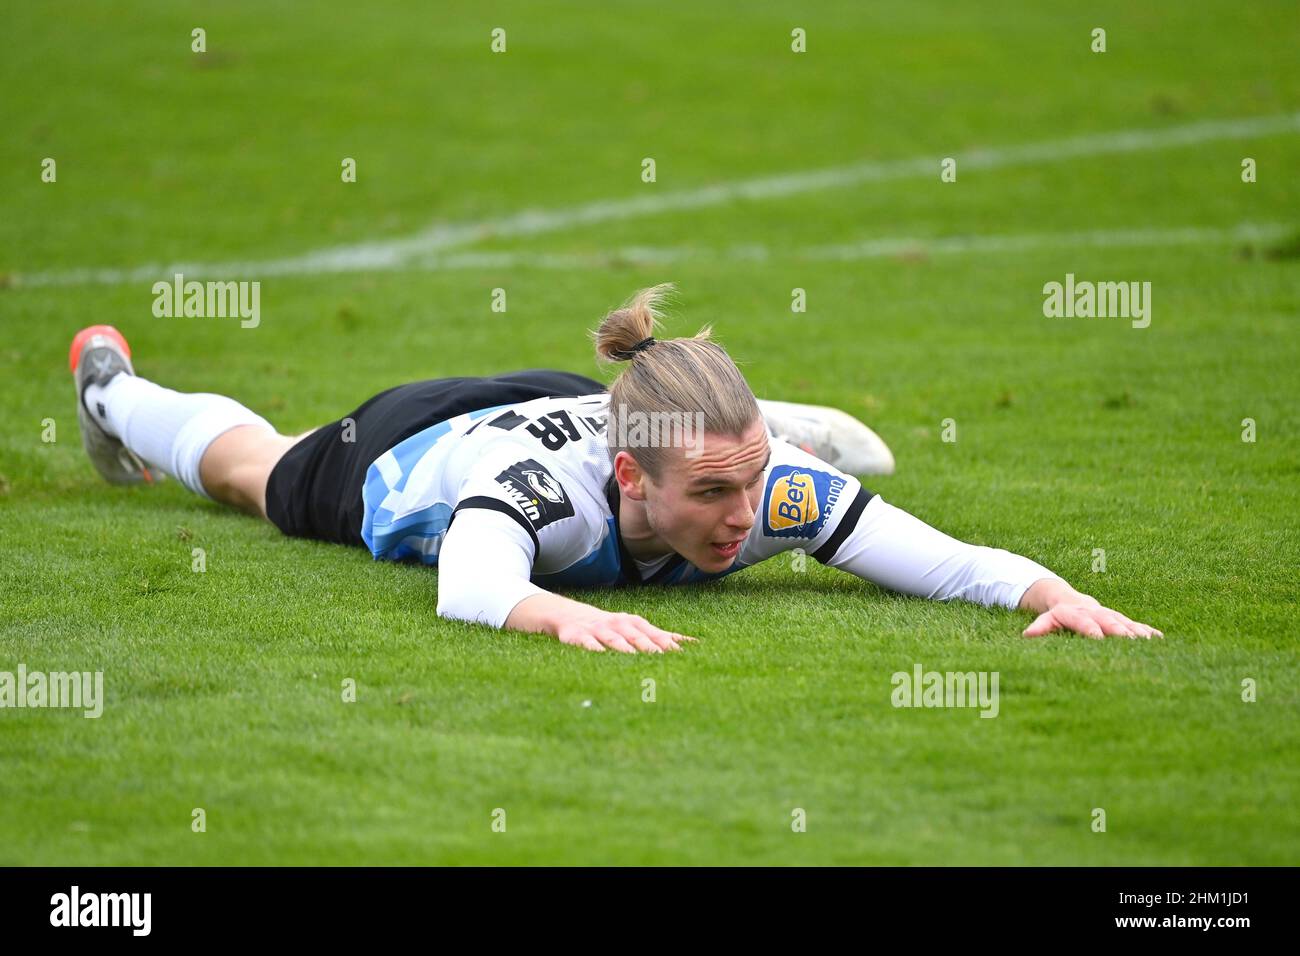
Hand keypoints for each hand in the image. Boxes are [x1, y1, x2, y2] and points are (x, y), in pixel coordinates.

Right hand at [555, 608, 697, 653]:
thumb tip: (690, 645)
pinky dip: (594, 649)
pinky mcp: (578, 637)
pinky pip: (587, 643)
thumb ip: (658, 637)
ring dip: (625, 649)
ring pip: (614, 640)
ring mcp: (599, 630)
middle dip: (651, 648)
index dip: (670, 644)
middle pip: (638, 637)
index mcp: (634, 624)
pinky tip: (600, 656)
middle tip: (665, 660)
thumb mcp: (634, 628)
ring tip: (636, 659)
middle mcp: (619, 625)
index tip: (685, 654)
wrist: (571, 615)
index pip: (655, 634)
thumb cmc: (610, 627)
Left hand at [1019, 579, 1162, 639]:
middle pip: (1109, 621)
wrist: (1072, 600)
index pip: (1084, 622)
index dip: (1091, 630)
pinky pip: (1136, 625)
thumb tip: (1026, 635)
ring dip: (1137, 632)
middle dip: (1120, 631)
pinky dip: (1147, 632)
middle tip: (1131, 641)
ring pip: (1125, 623)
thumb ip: (1040, 627)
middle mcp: (1097, 613)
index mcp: (1077, 613)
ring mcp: (1111, 616)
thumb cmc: (1059, 615)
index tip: (1098, 638)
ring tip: (1150, 642)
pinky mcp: (1122, 620)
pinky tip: (1160, 640)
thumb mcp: (1047, 619)